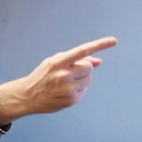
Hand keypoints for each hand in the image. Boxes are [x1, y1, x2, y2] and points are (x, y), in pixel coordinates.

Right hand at [0, 36, 116, 124]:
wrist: (28, 96)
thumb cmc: (43, 76)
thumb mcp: (54, 62)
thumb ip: (76, 60)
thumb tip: (99, 61)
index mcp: (58, 62)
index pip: (83, 51)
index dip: (100, 45)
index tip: (114, 41)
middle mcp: (64, 75)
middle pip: (89, 66)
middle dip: (82, 68)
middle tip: (69, 72)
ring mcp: (68, 88)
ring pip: (88, 79)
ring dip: (81, 79)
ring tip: (65, 83)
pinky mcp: (71, 100)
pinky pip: (84, 90)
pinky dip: (77, 89)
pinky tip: (64, 91)